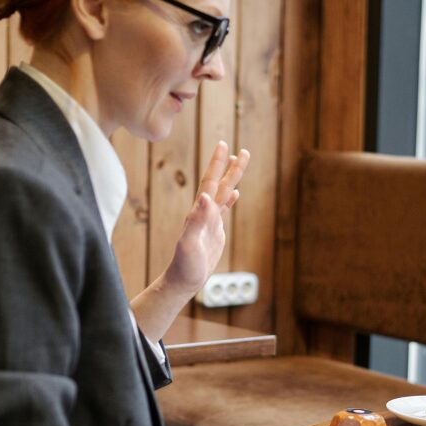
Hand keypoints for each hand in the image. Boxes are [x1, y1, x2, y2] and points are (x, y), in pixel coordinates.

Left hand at [162, 141, 249, 294]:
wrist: (183, 280)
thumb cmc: (185, 265)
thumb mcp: (189, 243)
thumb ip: (196, 219)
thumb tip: (205, 196)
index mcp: (199, 212)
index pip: (210, 182)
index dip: (217, 164)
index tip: (224, 145)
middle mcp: (204, 212)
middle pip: (220, 184)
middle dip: (230, 166)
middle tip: (241, 150)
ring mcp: (210, 220)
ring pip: (224, 193)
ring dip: (232, 178)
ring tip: (240, 163)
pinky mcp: (215, 230)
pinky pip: (224, 209)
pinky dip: (230, 199)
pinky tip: (236, 193)